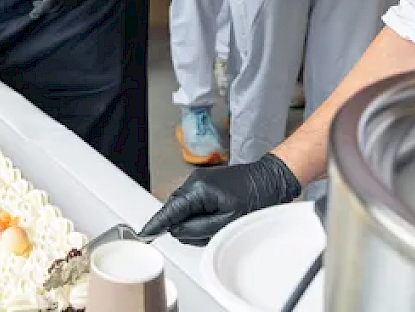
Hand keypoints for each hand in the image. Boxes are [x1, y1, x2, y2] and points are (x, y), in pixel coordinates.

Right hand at [141, 153, 301, 244]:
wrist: (271, 180)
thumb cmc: (256, 198)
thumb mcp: (226, 222)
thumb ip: (197, 228)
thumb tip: (177, 231)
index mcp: (198, 189)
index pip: (170, 210)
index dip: (156, 224)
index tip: (144, 234)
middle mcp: (194, 181)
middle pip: (176, 211)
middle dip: (186, 227)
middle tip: (209, 233)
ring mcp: (199, 180)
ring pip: (185, 209)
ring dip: (196, 222)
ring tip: (219, 223)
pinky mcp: (205, 183)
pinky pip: (194, 204)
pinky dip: (201, 215)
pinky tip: (218, 218)